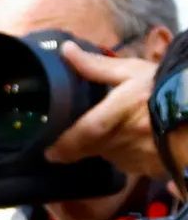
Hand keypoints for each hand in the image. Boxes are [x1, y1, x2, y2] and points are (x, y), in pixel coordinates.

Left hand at [45, 43, 163, 176]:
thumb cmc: (168, 87)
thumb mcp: (132, 71)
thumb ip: (96, 66)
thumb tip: (66, 50)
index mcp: (114, 118)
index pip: (81, 136)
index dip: (63, 146)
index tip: (51, 153)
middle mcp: (123, 142)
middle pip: (94, 148)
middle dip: (88, 144)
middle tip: (85, 136)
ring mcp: (139, 158)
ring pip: (114, 156)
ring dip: (112, 147)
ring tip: (125, 130)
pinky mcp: (155, 169)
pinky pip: (134, 164)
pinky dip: (132, 154)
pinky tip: (142, 140)